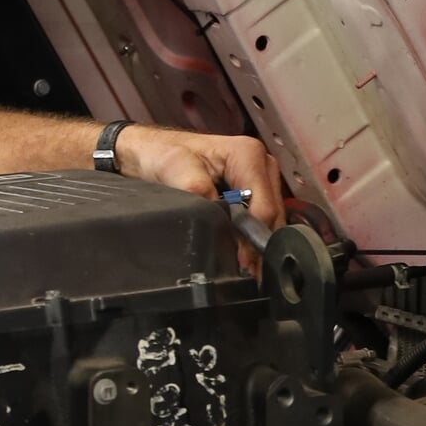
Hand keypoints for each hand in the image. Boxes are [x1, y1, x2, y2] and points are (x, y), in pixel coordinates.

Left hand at [117, 126, 284, 270]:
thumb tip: (217, 213)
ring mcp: (260, 178)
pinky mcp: (255, 190)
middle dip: (259, 244)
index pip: (263, 205)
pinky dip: (253, 236)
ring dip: (259, 243)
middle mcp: (261, 164)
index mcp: (247, 154)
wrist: (152, 152)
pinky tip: (243, 252)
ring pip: (272, 219)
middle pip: (273, 215)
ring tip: (247, 268)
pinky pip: (263, 218)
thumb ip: (197, 189)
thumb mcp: (174, 167)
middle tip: (247, 272)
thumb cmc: (163, 154)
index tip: (242, 260)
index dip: (253, 237)